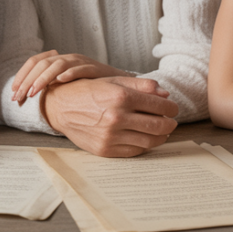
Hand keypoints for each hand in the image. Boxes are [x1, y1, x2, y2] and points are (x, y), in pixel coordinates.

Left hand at [11, 50, 129, 105]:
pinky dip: (69, 73)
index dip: (21, 75)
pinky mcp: (96, 69)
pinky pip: (81, 68)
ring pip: (58, 64)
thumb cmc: (92, 89)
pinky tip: (60, 81)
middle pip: (42, 63)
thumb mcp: (68, 86)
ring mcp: (82, 62)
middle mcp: (68, 58)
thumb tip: (28, 97)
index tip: (13, 92)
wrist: (121, 86)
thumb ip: (52, 87)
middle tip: (19, 96)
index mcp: (59, 60)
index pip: (34, 61)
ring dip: (43, 78)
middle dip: (27, 80)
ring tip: (34, 92)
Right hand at [42, 76, 179, 157]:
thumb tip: (164, 94)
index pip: (160, 106)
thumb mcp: (113, 81)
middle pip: (159, 126)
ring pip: (149, 141)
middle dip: (170, 124)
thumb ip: (140, 85)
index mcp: (121, 96)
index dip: (171, 108)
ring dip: (160, 137)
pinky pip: (134, 151)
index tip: (172, 108)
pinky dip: (144, 145)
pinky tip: (144, 138)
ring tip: (160, 131)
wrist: (60, 107)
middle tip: (170, 121)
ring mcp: (111, 136)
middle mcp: (117, 117)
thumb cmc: (87, 91)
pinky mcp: (105, 149)